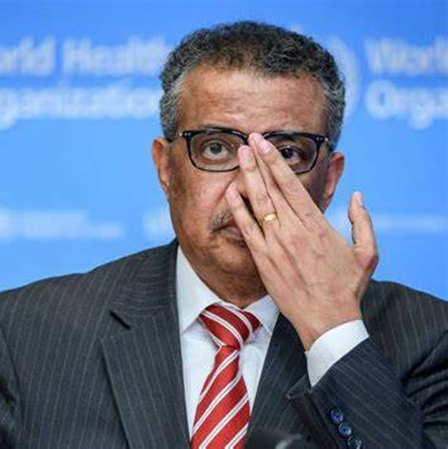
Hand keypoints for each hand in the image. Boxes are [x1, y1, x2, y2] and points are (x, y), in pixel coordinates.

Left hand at [225, 133, 378, 349]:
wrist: (327, 320)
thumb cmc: (347, 287)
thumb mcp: (367, 253)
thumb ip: (363, 221)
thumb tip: (357, 197)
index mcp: (317, 225)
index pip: (292, 185)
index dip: (277, 162)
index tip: (266, 143)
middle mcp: (293, 230)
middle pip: (272, 188)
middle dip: (259, 162)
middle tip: (248, 139)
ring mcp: (276, 245)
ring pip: (258, 204)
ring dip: (248, 178)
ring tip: (240, 156)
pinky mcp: (263, 260)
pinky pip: (247, 230)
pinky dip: (238, 210)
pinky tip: (230, 192)